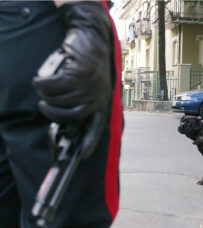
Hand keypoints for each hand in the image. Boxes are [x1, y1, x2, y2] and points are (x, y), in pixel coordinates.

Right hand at [32, 1, 112, 158]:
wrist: (90, 36)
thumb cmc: (85, 63)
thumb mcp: (87, 85)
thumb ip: (79, 100)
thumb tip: (62, 118)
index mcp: (102, 101)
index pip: (97, 126)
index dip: (90, 142)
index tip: (82, 156)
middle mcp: (98, 95)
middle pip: (73, 115)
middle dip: (53, 113)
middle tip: (43, 105)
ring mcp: (90, 85)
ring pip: (61, 100)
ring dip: (46, 95)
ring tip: (43, 86)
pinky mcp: (79, 73)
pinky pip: (54, 86)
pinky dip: (43, 83)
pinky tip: (41, 79)